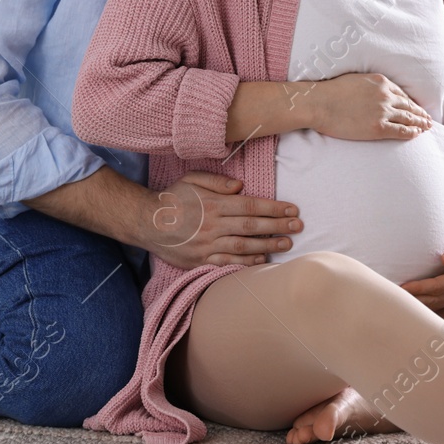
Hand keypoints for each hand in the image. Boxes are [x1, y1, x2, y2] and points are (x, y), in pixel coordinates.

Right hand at [139, 171, 302, 268]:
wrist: (145, 222)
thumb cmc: (172, 199)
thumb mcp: (192, 180)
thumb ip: (217, 181)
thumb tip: (240, 186)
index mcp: (213, 204)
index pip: (250, 206)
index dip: (273, 208)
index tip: (292, 209)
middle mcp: (213, 224)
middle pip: (251, 226)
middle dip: (278, 226)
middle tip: (298, 226)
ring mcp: (207, 244)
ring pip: (243, 246)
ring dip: (268, 245)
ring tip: (287, 244)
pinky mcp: (201, 260)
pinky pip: (227, 263)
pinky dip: (246, 263)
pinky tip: (262, 260)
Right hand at [299, 73, 432, 140]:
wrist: (319, 103)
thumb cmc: (331, 92)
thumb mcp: (355, 79)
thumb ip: (369, 85)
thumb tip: (373, 91)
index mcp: (380, 82)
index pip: (402, 94)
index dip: (411, 102)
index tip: (416, 107)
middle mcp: (385, 95)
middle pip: (409, 105)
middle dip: (420, 113)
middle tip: (429, 119)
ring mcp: (383, 112)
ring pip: (408, 118)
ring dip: (420, 123)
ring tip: (427, 127)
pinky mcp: (378, 128)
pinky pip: (401, 131)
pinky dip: (411, 133)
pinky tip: (417, 134)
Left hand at [400, 232, 443, 310]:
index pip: (437, 287)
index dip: (420, 288)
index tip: (403, 287)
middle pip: (434, 300)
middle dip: (414, 300)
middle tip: (393, 298)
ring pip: (436, 304)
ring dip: (419, 304)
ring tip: (399, 302)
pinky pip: (440, 303)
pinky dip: (427, 304)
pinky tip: (415, 302)